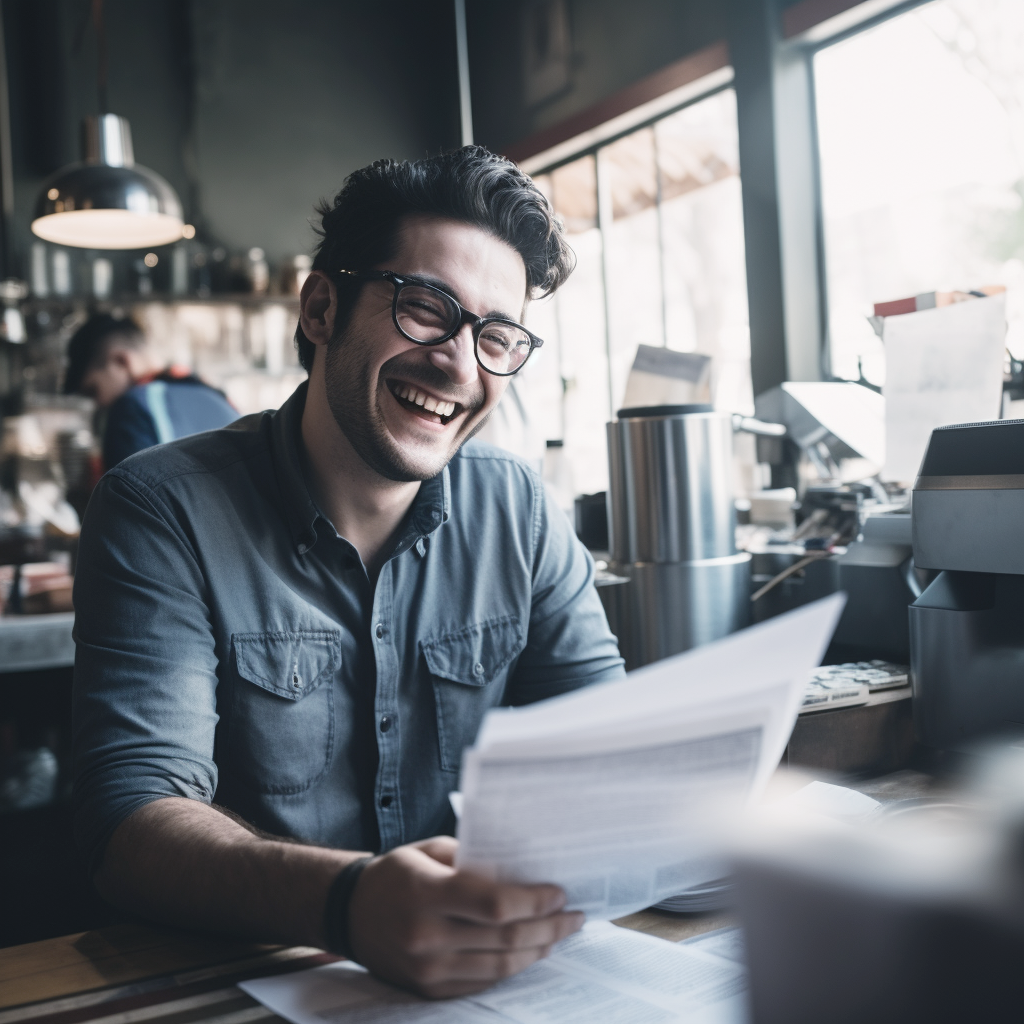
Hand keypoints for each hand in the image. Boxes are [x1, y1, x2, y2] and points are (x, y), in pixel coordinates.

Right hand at [347, 835, 584, 998]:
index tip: (560, 892)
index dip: (534, 900)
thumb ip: (473, 861)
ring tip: (560, 933)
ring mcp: (428, 969)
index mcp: (426, 894)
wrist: (349, 913)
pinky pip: (483, 982)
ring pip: (501, 966)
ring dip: (538, 949)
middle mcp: (427, 936)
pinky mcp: (429, 990)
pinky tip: (530, 950)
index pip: (494, 903)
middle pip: (505, 938)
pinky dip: (513, 966)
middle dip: (548, 926)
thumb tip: (524, 872)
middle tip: (573, 915)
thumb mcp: (430, 851)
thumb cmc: (396, 873)